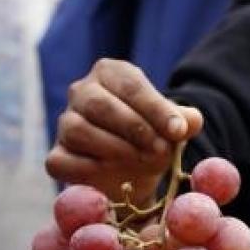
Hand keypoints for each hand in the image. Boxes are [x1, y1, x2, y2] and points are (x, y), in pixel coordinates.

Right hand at [45, 59, 203, 201]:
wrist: (131, 175)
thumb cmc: (151, 139)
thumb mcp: (171, 128)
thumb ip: (183, 121)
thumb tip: (192, 120)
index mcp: (110, 73)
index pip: (130, 84)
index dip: (156, 108)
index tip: (179, 131)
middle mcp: (82, 92)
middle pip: (100, 104)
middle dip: (135, 129)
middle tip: (161, 150)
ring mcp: (65, 123)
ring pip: (78, 129)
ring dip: (114, 149)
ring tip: (142, 162)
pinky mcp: (56, 156)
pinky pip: (62, 160)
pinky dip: (88, 170)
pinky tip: (113, 175)